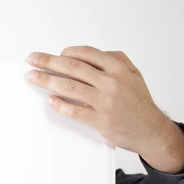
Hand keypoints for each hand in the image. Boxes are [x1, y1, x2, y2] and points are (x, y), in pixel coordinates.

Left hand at [26, 46, 183, 173]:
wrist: (151, 131)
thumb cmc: (139, 102)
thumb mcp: (134, 74)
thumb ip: (115, 60)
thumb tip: (88, 55)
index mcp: (118, 68)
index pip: (86, 54)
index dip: (65, 52)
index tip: (50, 54)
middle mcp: (111, 82)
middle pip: (72, 67)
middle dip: (48, 62)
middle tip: (32, 59)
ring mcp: (105, 102)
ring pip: (69, 87)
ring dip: (47, 80)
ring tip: (32, 77)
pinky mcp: (100, 121)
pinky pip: (74, 111)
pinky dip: (59, 104)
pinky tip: (49, 99)